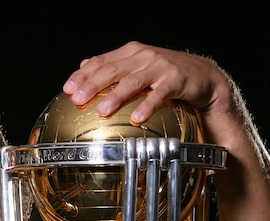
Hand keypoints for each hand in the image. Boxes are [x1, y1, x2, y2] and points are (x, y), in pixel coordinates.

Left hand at [62, 41, 230, 125]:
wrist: (202, 76)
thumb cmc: (165, 74)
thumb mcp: (137, 66)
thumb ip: (112, 65)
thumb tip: (83, 65)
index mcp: (130, 52)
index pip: (101, 61)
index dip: (82, 75)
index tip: (67, 89)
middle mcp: (143, 56)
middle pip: (112, 70)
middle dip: (92, 85)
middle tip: (78, 100)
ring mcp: (160, 67)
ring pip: (133, 81)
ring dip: (116, 96)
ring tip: (102, 111)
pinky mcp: (176, 80)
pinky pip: (159, 95)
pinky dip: (147, 106)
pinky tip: (136, 118)